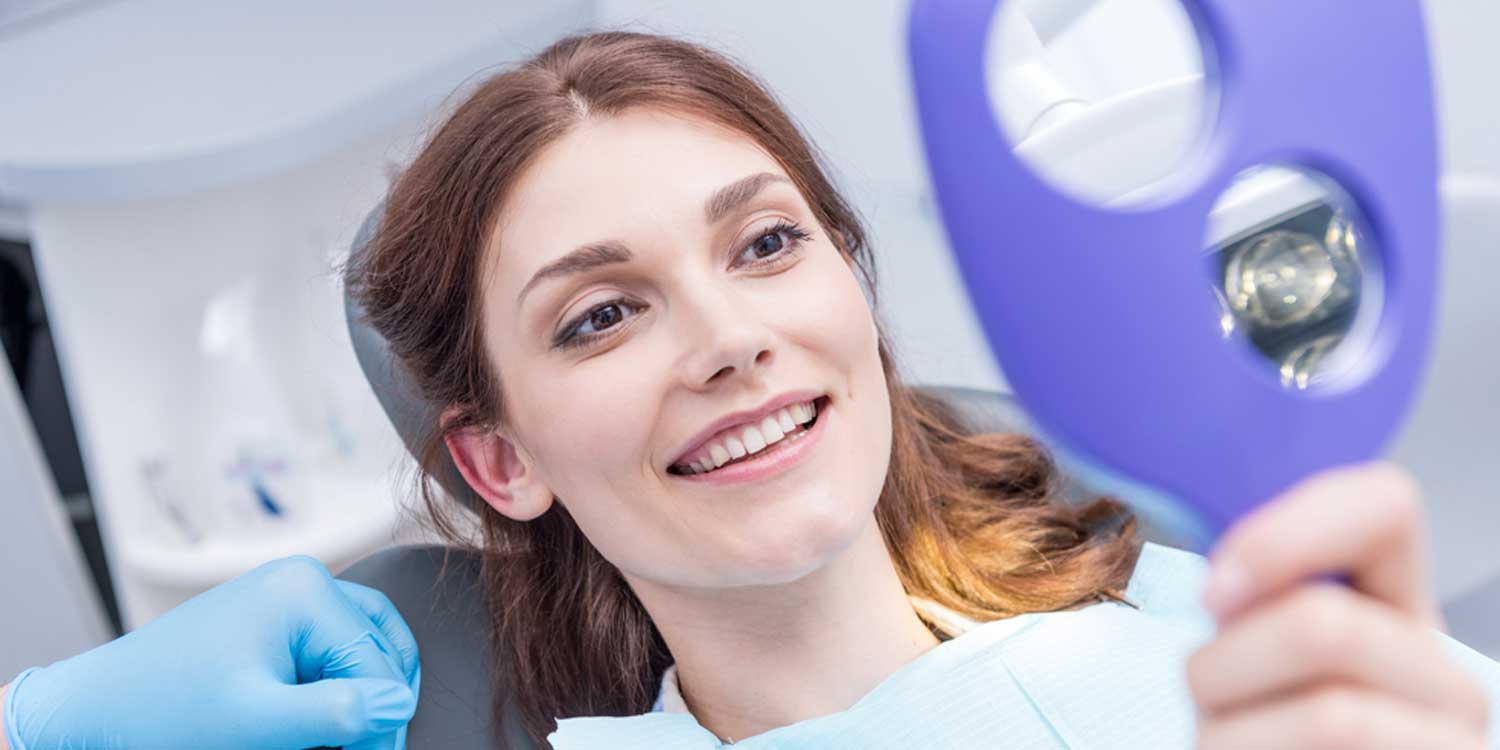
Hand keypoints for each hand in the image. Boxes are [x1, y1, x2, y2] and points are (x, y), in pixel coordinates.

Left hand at [4, 555, 420, 749]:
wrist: (96, 708)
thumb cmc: (161, 712)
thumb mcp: (255, 723)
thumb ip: (335, 713)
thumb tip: (398, 705)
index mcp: (305, 591)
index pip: (379, 664)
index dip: (382, 721)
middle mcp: (304, 580)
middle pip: (379, 651)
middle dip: (373, 706)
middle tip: (360, 748)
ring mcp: (289, 595)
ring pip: (364, 648)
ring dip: (362, 694)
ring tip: (346, 737)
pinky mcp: (276, 618)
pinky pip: (334, 650)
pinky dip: (339, 685)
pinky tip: (323, 720)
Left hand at [1187, 460, 1487, 748]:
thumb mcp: (1250, 672)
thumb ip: (1253, 611)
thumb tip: (1225, 589)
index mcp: (1400, 619)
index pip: (1385, 505)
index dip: (1286, 532)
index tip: (1215, 591)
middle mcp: (1448, 684)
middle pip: (1324, 624)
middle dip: (1225, 666)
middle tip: (1208, 705)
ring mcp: (1446, 747)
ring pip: (1328, 715)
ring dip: (1230, 736)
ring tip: (1227, 749)